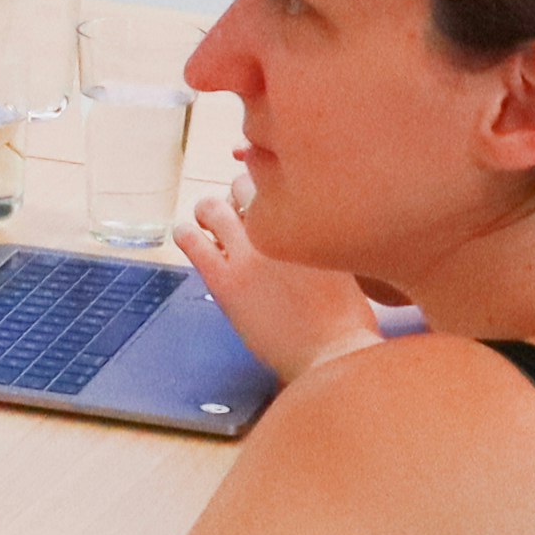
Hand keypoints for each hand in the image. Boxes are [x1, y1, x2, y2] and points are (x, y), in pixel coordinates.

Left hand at [176, 179, 372, 377]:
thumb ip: (320, 236)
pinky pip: (190, 239)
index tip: (265, 199)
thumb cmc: (347, 319)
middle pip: (244, 185)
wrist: (335, 355)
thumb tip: (300, 224)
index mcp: (312, 218)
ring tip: (211, 227)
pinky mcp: (226, 281)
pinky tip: (191, 239)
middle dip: (238, 197)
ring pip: (211, 206)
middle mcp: (281, 227)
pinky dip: (186, 233)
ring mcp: (251, 253)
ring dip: (208, 212)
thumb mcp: (344, 260)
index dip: (267, 186)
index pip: (278, 179)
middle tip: (238, 216)